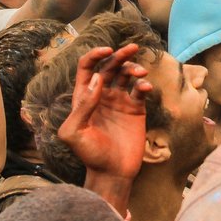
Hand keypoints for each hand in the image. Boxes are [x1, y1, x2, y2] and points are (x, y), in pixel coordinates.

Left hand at [58, 45, 150, 180]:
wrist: (112, 172)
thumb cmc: (89, 155)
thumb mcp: (74, 132)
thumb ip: (82, 106)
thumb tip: (97, 79)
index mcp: (84, 97)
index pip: (87, 68)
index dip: (95, 55)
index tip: (107, 50)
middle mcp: (102, 95)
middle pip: (110, 66)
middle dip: (120, 55)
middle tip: (132, 48)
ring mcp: (119, 101)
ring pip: (126, 74)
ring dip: (134, 68)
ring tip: (140, 73)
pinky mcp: (135, 108)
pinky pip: (140, 90)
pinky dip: (144, 85)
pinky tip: (146, 88)